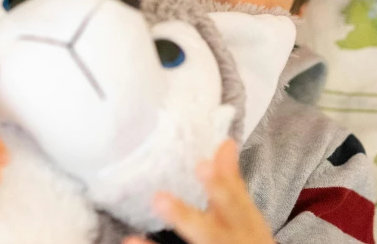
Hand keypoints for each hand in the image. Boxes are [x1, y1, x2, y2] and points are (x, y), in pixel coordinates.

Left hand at [125, 140, 275, 243]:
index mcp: (243, 226)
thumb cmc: (245, 241)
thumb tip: (225, 142)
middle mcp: (228, 243)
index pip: (233, 204)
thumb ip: (230, 183)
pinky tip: (130, 241)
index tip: (202, 164)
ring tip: (133, 237)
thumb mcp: (245, 216)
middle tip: (159, 198)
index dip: (219, 186)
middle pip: (208, 234)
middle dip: (185, 218)